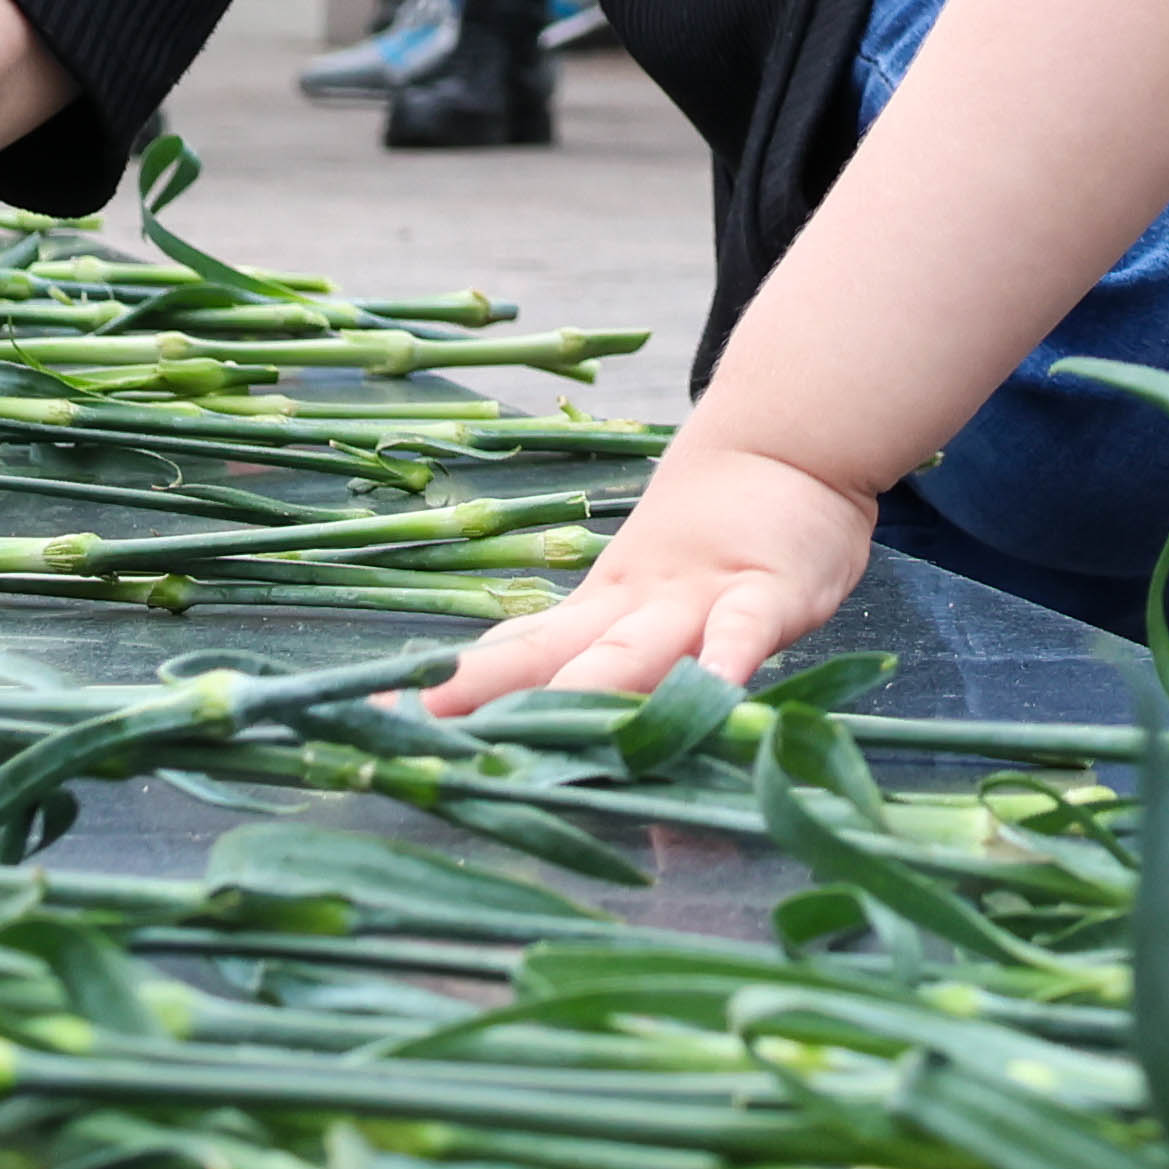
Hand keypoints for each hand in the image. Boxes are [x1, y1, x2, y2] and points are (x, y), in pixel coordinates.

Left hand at [423, 437, 881, 719]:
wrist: (788, 440)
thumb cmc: (717, 533)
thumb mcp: (648, 595)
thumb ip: (597, 654)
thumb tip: (525, 718)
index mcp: (598, 613)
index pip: (513, 654)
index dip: (452, 687)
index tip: (380, 716)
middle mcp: (633, 610)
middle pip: (552, 654)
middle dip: (488, 692)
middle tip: (425, 727)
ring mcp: (697, 600)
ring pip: (635, 649)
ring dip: (588, 687)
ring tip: (542, 729)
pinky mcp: (766, 593)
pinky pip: (742, 632)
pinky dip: (724, 659)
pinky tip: (709, 691)